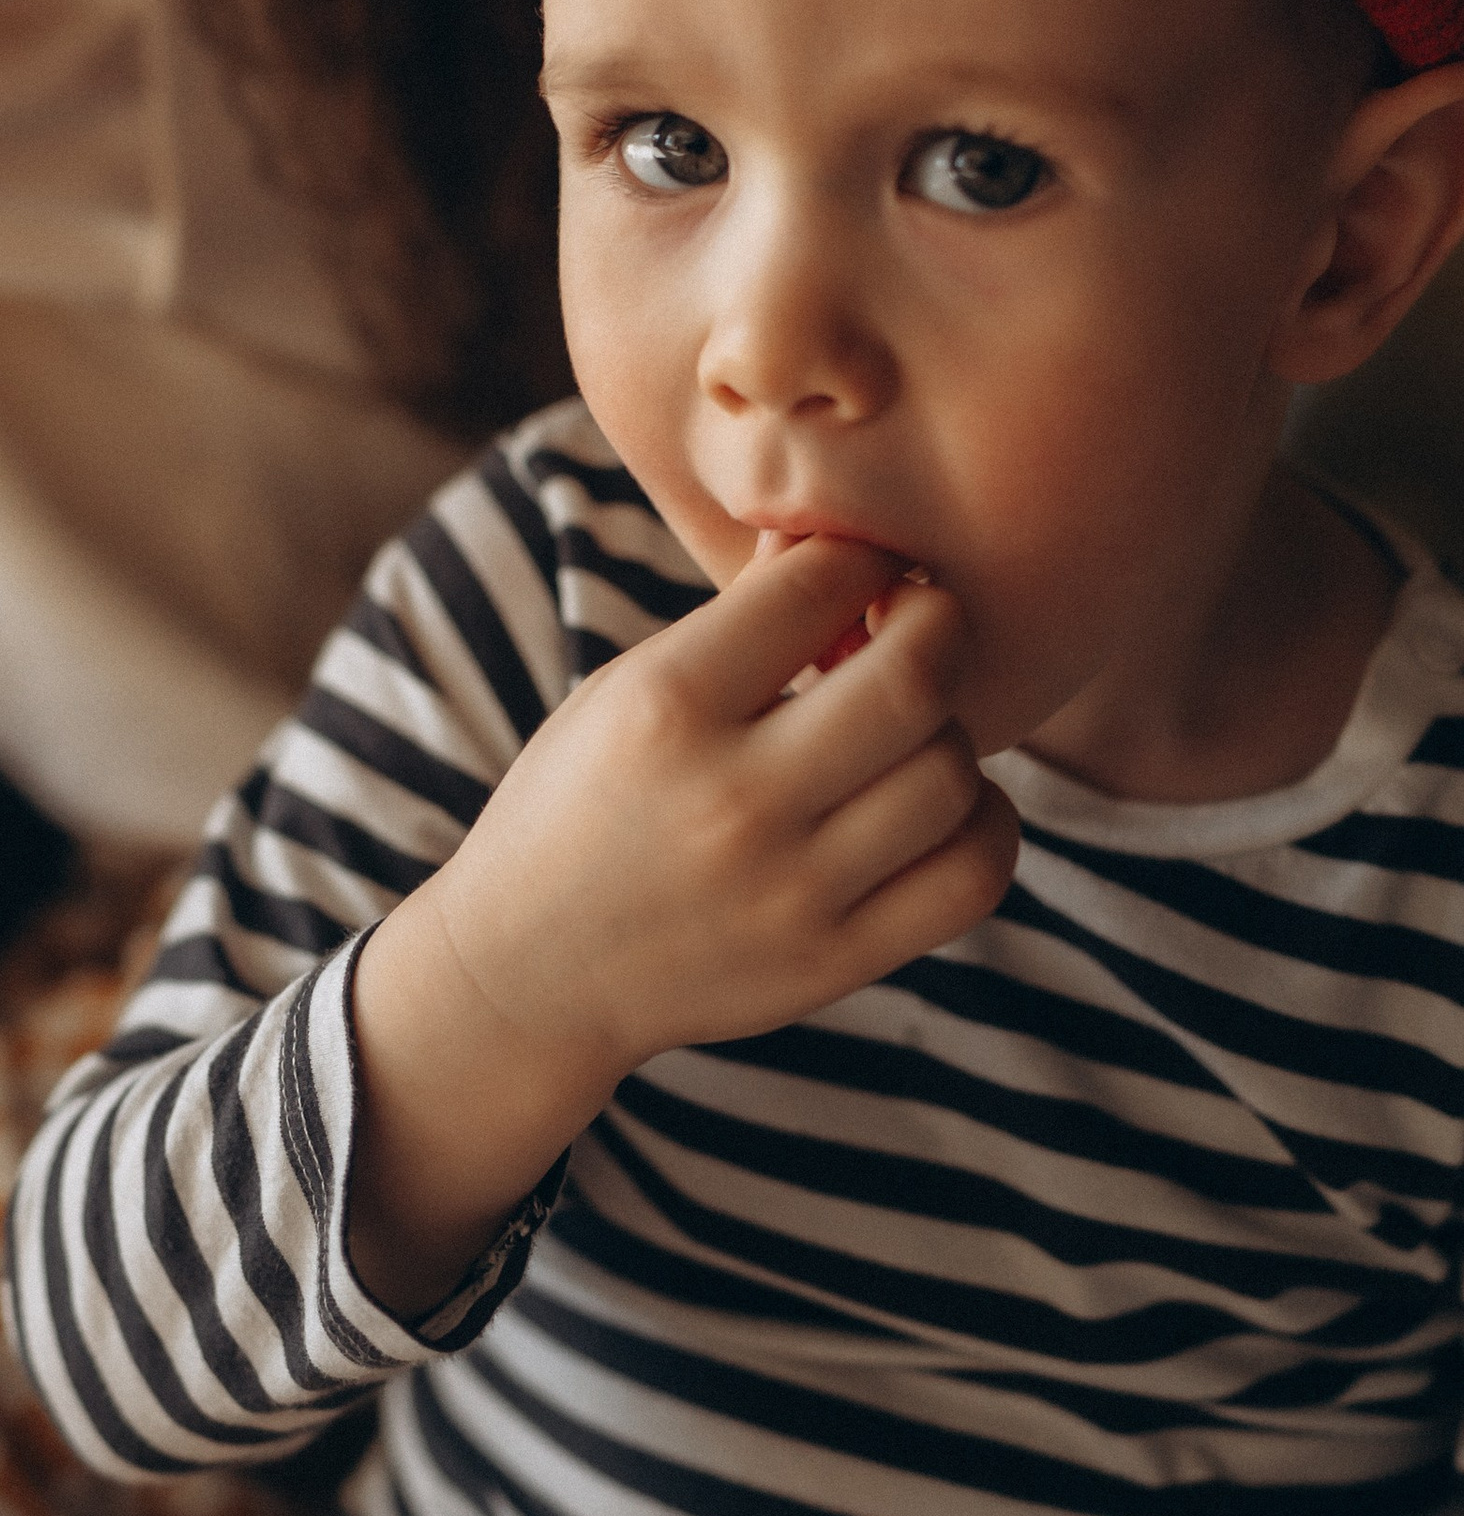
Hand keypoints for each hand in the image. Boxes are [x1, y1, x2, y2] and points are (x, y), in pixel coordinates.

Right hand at [347, 536, 1016, 1314]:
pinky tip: (941, 805)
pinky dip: (982, 824)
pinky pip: (972, 877)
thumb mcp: (624, 690)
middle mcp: (732, 799)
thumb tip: (848, 544)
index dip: (860, 560)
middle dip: (937, 628)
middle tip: (920, 627)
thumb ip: (739, 622)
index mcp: (666, 707)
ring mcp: (789, 891)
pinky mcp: (832, 962)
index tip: (860, 570)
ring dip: (950, 732)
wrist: (532, 971)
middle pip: (914, 683)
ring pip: (953, 777)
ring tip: (911, 729)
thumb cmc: (580, 802)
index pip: (817, 588)